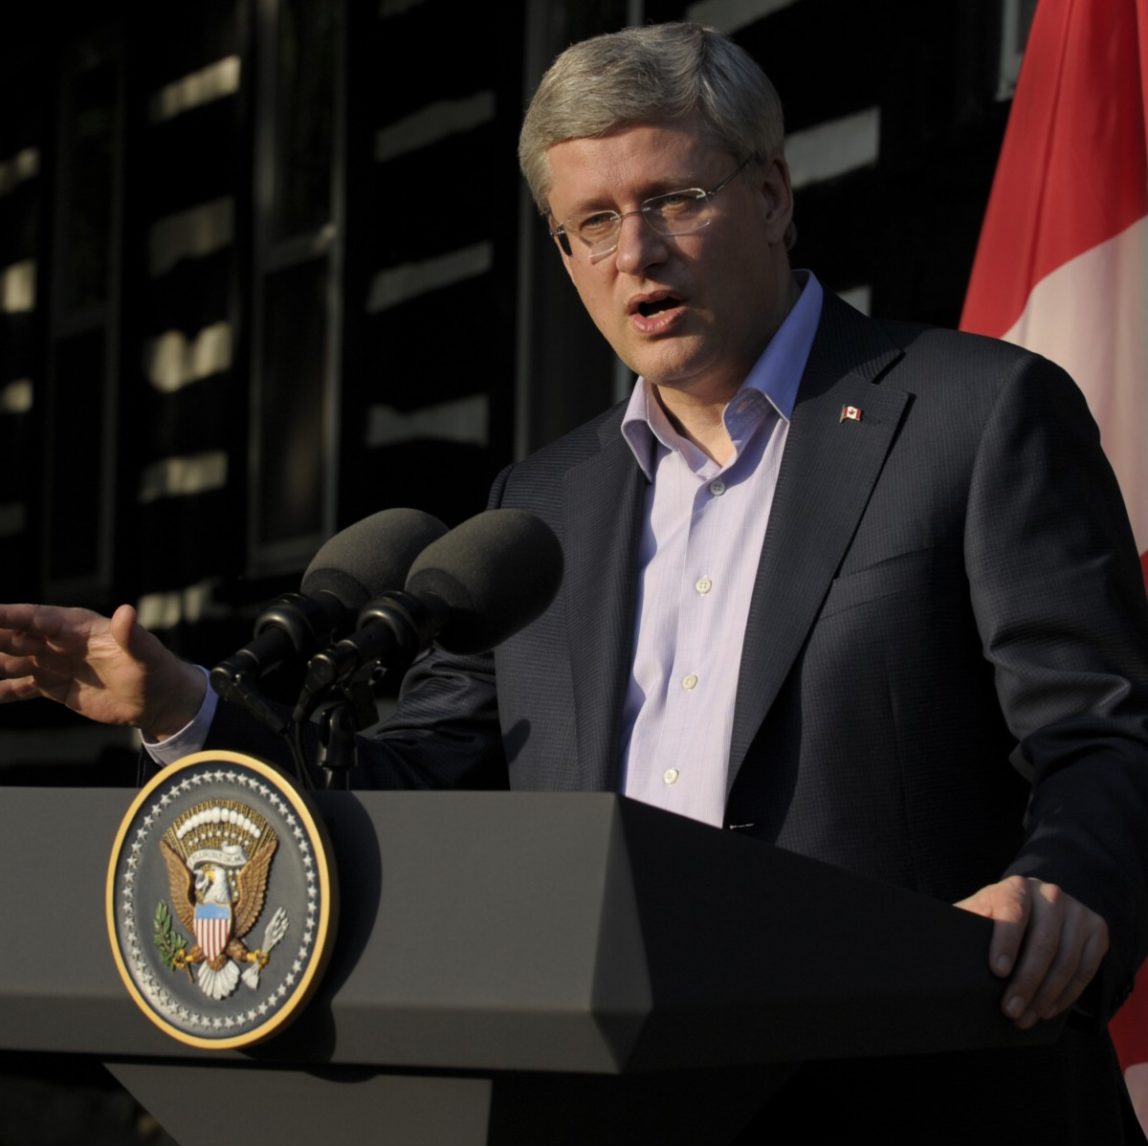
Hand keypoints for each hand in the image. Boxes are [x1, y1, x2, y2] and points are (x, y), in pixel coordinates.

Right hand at [0, 602, 204, 740]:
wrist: (158, 701)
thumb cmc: (156, 671)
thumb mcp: (147, 655)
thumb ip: (133, 636)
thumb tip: (127, 612)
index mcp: (78, 628)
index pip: (36, 619)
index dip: (9, 616)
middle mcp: (59, 642)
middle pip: (13, 637)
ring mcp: (52, 663)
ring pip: (8, 660)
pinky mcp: (51, 685)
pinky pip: (15, 686)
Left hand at [956, 874, 1108, 1028]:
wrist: (1035, 906)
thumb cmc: (996, 916)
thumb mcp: (978, 914)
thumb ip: (965, 926)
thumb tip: (935, 952)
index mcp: (1015, 886)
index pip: (1013, 911)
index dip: (1006, 941)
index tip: (997, 971)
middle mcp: (1050, 893)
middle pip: (1043, 942)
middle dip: (1026, 982)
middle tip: (1010, 1011)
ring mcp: (1077, 911)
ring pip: (1066, 960)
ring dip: (1046, 996)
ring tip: (1026, 1018)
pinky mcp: (1096, 930)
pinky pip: (1086, 969)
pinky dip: (1067, 995)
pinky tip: (1048, 1010)